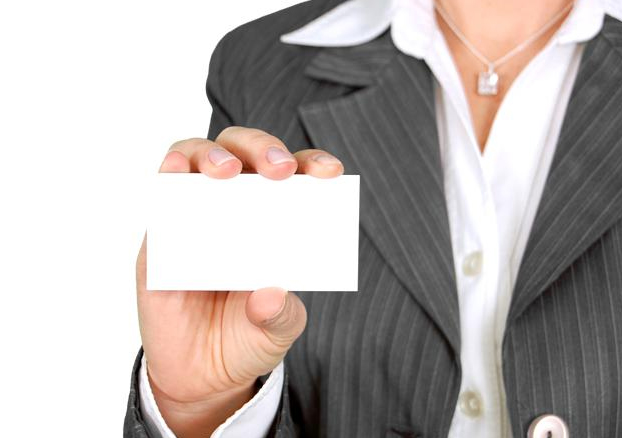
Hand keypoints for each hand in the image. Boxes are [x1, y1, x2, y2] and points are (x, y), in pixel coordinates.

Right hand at [135, 126, 343, 437]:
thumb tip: (270, 292)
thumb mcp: (278, 331)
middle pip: (245, 152)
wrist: (202, 375)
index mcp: (274, 220)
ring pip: (198, 159)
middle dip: (263, 148)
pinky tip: (177, 175)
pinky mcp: (160, 237)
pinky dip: (168, 178)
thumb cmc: (248, 338)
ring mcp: (195, 217)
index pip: (295, 175)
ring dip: (211, 155)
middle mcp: (235, 208)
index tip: (330, 172)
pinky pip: (160, 197)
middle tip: (279, 170)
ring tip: (226, 172)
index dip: (312, 164)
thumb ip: (281, 314)